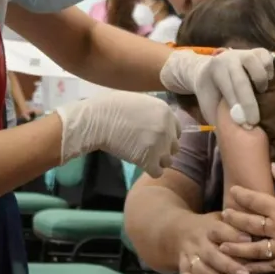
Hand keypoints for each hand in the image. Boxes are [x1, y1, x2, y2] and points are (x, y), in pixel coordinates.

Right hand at [55, 92, 179, 176]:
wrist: (98, 121)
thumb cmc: (112, 107)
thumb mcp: (139, 101)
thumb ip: (153, 112)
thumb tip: (156, 121)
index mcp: (166, 112)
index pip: (177, 131)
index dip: (166, 136)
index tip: (154, 138)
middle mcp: (167, 129)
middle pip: (174, 147)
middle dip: (162, 149)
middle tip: (146, 149)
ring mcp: (159, 146)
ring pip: (167, 161)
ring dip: (156, 161)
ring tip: (142, 157)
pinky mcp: (149, 160)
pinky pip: (157, 172)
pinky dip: (149, 170)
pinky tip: (139, 164)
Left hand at [159, 48, 273, 126]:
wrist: (209, 72)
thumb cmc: (211, 95)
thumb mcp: (210, 106)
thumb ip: (220, 115)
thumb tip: (234, 133)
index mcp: (215, 69)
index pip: (228, 89)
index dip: (238, 107)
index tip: (247, 124)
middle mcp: (229, 58)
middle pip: (242, 80)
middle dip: (250, 102)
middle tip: (256, 120)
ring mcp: (244, 53)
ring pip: (256, 63)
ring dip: (261, 82)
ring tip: (261, 95)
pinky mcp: (257, 51)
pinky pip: (267, 57)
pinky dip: (269, 71)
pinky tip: (267, 84)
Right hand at [175, 212, 252, 273]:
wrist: (180, 232)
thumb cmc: (213, 228)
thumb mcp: (223, 220)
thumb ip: (239, 225)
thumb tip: (263, 230)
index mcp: (208, 227)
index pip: (218, 230)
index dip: (233, 235)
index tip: (249, 240)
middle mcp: (197, 242)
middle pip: (210, 255)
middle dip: (228, 266)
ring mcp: (188, 257)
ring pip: (200, 271)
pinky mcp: (183, 271)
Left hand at [217, 164, 274, 273]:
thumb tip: (272, 165)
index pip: (255, 201)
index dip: (241, 195)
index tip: (232, 191)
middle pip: (250, 226)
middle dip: (234, 221)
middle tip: (222, 217)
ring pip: (256, 250)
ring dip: (238, 248)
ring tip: (222, 246)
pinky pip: (272, 267)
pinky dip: (257, 269)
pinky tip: (245, 269)